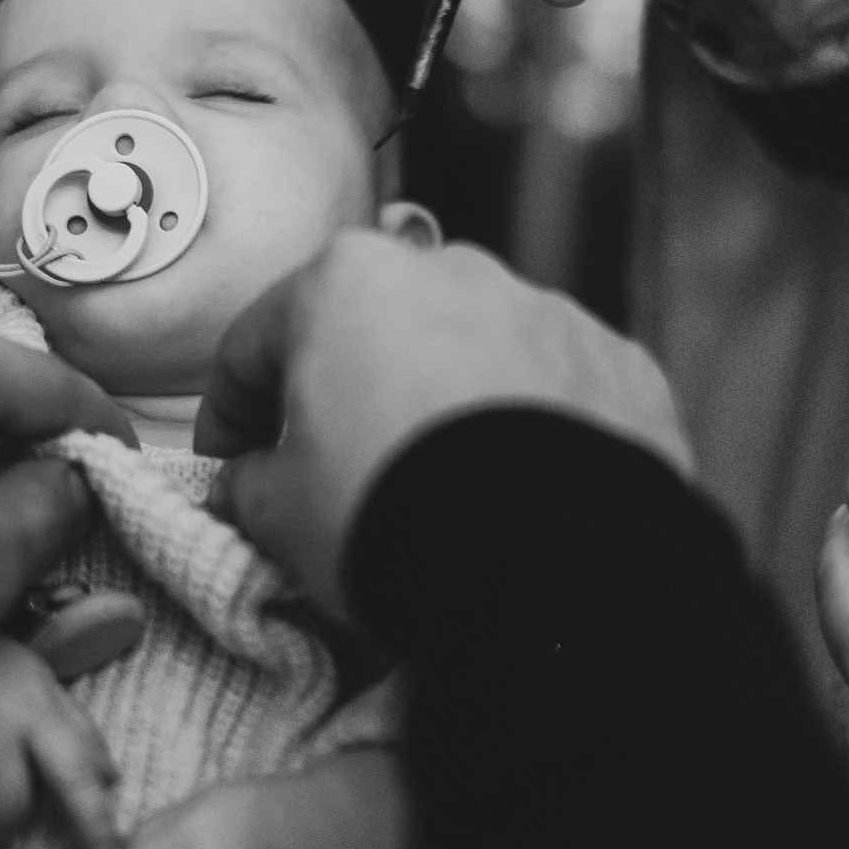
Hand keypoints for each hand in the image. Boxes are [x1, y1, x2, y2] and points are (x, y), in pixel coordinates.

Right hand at [193, 231, 684, 621]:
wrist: (547, 575)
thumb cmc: (396, 521)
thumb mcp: (282, 513)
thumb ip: (250, 484)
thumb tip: (252, 484)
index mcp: (349, 282)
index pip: (258, 340)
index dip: (230, 408)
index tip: (232, 457)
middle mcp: (453, 273)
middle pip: (373, 329)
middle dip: (350, 390)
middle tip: (333, 468)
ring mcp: (546, 311)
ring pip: (471, 350)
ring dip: (446, 400)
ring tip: (438, 486)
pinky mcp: (618, 363)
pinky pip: (554, 387)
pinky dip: (530, 425)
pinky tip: (515, 491)